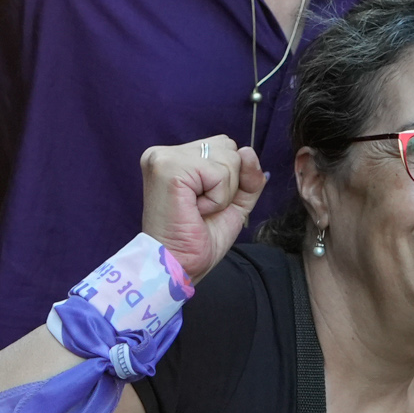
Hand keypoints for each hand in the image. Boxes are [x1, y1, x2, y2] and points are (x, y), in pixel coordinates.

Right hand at [139, 137, 262, 284]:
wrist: (177, 266)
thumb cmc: (197, 240)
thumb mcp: (233, 202)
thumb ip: (247, 176)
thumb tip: (248, 151)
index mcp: (175, 157)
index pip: (224, 146)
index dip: (229, 180)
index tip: (202, 204)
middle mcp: (164, 152)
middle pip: (228, 146)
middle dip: (227, 183)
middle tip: (200, 208)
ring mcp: (164, 157)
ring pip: (228, 158)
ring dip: (222, 193)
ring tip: (197, 210)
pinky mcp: (169, 167)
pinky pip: (219, 174)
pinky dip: (217, 198)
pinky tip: (195, 210)